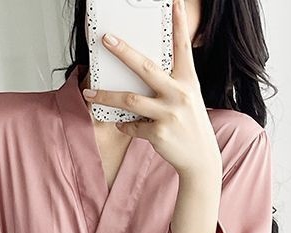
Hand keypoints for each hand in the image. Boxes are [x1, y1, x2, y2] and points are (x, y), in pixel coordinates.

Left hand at [82, 0, 221, 179]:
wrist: (201, 160)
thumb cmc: (190, 126)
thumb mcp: (188, 99)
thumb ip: (170, 85)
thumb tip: (142, 74)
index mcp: (188, 82)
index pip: (182, 48)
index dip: (178, 24)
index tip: (174, 2)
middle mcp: (179, 94)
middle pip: (145, 67)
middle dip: (123, 51)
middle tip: (106, 39)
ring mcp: (169, 114)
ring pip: (130, 100)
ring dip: (106, 96)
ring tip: (90, 93)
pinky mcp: (159, 133)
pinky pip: (132, 126)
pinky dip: (125, 125)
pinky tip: (123, 125)